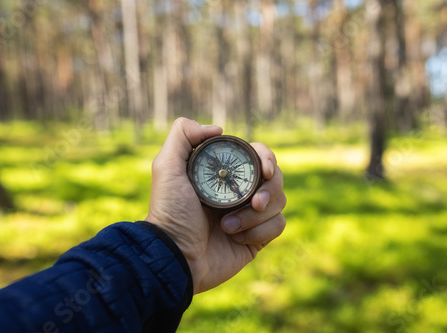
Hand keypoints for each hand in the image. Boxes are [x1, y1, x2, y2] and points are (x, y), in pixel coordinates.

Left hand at [146, 118, 285, 293]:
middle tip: (255, 202)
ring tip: (229, 227)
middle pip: (275, 178)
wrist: (177, 256)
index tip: (265, 170)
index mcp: (224, 175)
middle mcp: (239, 192)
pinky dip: (259, 231)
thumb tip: (219, 128)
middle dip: (269, 190)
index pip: (258, 156)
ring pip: (279, 202)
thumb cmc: (170, 213)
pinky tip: (236, 238)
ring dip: (256, 215)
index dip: (267, 158)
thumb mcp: (166, 168)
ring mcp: (250, 215)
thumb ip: (182, 136)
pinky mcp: (257, 238)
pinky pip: (278, 226)